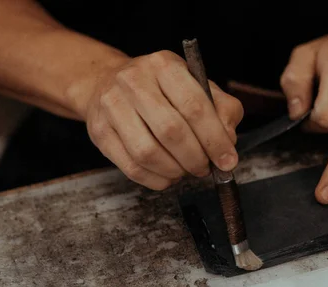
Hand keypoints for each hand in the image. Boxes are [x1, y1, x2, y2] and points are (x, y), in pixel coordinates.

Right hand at [83, 50, 242, 189]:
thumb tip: (227, 141)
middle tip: (205, 168)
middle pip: (171, 131)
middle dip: (195, 158)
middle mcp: (134, 81)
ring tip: (185, 170)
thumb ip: (222, 110)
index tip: (227, 160)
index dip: (215, 139)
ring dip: (175, 170)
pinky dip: (156, 179)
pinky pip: (131, 167)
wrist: (107, 82)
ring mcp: (112, 105)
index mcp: (164, 65)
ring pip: (148, 153)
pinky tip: (167, 175)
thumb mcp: (197, 86)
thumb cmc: (161, 89)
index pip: (195, 106)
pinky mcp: (100, 131)